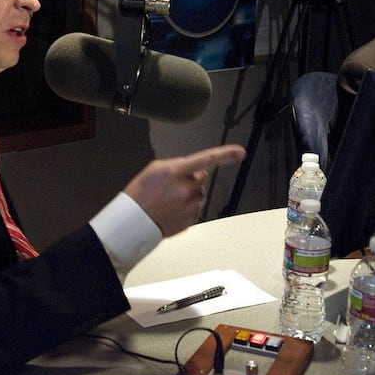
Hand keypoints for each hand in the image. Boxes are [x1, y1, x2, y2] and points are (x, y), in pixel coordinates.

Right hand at [123, 144, 245, 236]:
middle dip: (191, 179)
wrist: (133, 222)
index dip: (225, 155)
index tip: (240, 152)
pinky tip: (171, 210)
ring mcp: (190, 205)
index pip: (206, 160)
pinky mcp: (191, 219)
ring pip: (198, 194)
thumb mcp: (155, 169)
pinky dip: (185, 208)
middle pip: (201, 178)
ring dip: (187, 194)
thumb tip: (192, 168)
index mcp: (176, 172)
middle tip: (171, 186)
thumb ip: (177, 165)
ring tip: (168, 200)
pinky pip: (194, 208)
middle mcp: (186, 189)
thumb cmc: (141, 194)